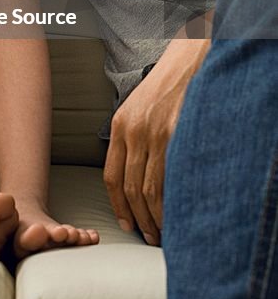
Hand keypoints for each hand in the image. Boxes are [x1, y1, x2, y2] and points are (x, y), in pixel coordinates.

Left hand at [103, 55, 192, 245]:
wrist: (186, 62)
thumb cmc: (163, 88)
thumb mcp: (135, 107)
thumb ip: (129, 138)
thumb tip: (130, 177)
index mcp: (120, 125)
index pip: (111, 176)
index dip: (118, 205)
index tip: (125, 223)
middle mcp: (134, 131)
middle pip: (130, 187)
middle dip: (138, 218)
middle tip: (148, 236)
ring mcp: (156, 133)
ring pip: (150, 188)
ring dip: (155, 216)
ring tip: (161, 232)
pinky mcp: (177, 134)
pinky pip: (170, 177)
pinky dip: (171, 201)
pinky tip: (175, 213)